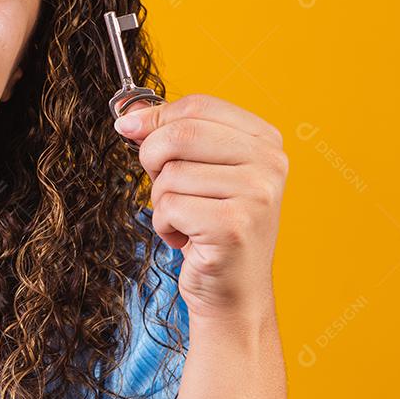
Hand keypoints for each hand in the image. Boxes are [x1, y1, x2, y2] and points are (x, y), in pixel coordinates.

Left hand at [114, 93, 287, 321]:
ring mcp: (257, 195)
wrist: (234, 293)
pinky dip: (165, 225)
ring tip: (186, 219)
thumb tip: (129, 113)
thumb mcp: (197, 171)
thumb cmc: (211, 227)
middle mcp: (270, 164)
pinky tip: (188, 239)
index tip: (129, 127)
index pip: (199, 105)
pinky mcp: (235, 226)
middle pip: (181, 133)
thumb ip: (170, 135)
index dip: (156, 115)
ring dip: (161, 200)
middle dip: (152, 157)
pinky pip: (170, 207)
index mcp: (265, 141)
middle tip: (160, 182)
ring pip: (171, 174)